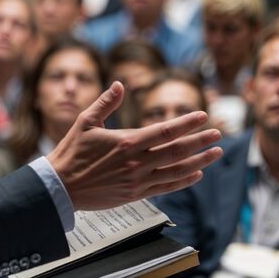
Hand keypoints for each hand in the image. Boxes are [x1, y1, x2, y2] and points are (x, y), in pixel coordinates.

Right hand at [47, 81, 222, 210]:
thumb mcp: (85, 121)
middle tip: (218, 135)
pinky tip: (196, 173)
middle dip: (200, 142)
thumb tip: (119, 84)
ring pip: (176, 170)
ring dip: (199, 161)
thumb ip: (105, 102)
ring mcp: (137, 180)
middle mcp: (136, 162)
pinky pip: (165, 187)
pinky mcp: (135, 194)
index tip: (202, 116)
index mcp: (126, 141)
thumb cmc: (72, 152)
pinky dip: (183, 180)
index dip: (186, 123)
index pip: (164, 130)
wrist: (60, 187)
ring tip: (215, 153)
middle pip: (176, 150)